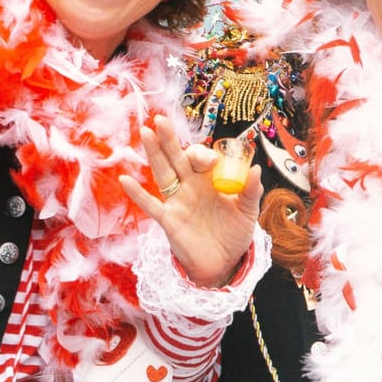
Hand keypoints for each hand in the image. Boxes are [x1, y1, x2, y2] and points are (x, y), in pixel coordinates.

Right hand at [120, 116, 262, 287]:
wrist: (224, 262)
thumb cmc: (235, 233)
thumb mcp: (248, 211)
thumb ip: (251, 191)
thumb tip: (256, 169)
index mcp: (210, 180)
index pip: (202, 158)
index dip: (203, 155)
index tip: (211, 162)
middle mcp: (191, 186)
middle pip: (177, 158)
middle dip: (169, 139)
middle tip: (160, 119)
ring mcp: (177, 201)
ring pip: (162, 173)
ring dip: (154, 153)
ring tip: (144, 132)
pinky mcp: (168, 219)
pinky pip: (150, 204)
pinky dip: (137, 193)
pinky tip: (126, 179)